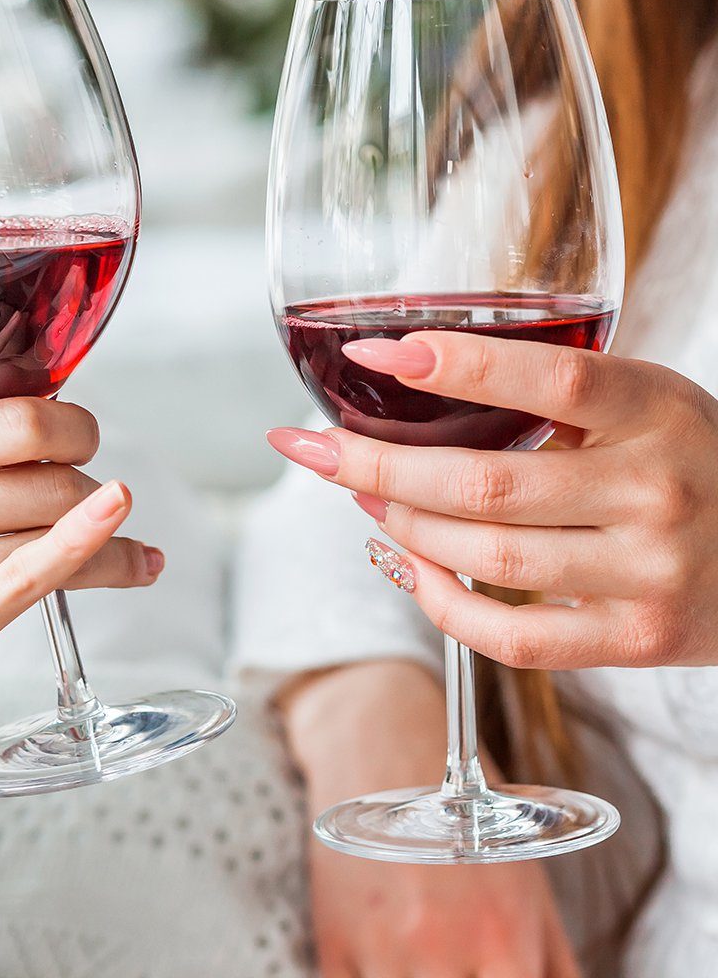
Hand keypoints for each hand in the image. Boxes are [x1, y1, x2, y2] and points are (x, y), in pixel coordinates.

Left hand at [268, 330, 717, 668]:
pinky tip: (407, 566)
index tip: (375, 354)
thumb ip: (555, 389)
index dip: (455, 364)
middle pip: (487, 481)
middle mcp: (656, 489)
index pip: (551, 377)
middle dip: (376, 463)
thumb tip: (411, 373)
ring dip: (403, 525)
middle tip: (314, 447)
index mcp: (656, 408)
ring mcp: (651, 571)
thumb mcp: (644, 399)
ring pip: (488, 555)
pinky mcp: (637, 639)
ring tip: (365, 497)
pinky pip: (514, 636)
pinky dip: (441, 603)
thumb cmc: (687, 459)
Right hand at [283, 663, 579, 977]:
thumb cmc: (466, 815)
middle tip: (456, 962)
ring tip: (420, 954)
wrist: (381, 745)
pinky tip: (384, 951)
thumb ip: (557, 965)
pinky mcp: (330, 944)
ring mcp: (380, 951)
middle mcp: (442, 953)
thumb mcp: (531, 887)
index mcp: (505, 944)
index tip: (495, 977)